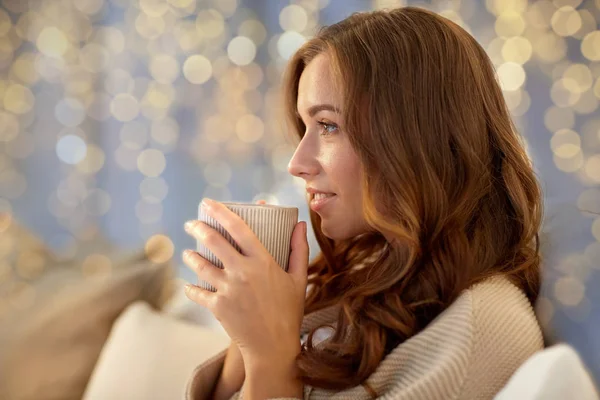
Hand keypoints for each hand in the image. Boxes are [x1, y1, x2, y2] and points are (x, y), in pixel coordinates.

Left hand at [183, 198, 308, 366]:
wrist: (274, 347)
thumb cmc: (289, 312)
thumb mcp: (298, 279)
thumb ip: (298, 249)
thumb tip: (301, 224)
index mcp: (262, 261)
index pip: (239, 228)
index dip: (221, 212)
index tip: (208, 203)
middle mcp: (242, 271)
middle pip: (213, 241)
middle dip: (198, 228)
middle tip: (191, 224)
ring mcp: (228, 289)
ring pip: (201, 265)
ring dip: (191, 256)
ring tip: (188, 252)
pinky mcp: (217, 307)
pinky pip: (197, 293)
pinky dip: (191, 288)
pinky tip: (189, 285)